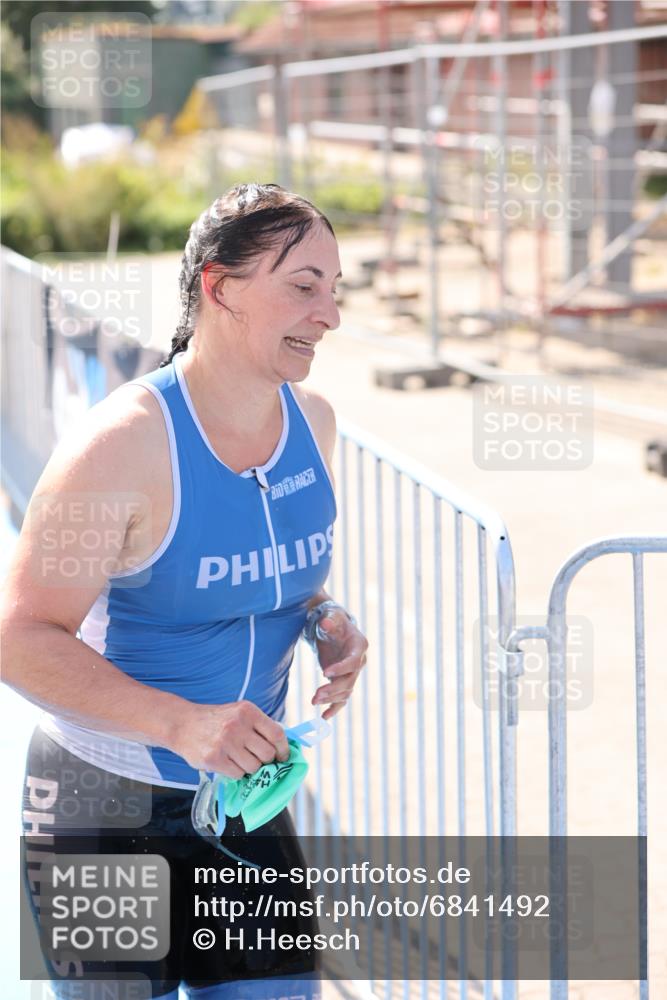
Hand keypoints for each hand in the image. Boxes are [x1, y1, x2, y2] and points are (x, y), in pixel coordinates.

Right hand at [171, 700, 289, 778]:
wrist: (183, 724)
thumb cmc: (216, 720)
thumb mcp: (239, 713)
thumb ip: (259, 726)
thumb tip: (282, 747)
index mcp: (248, 711)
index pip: (277, 734)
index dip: (283, 749)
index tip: (282, 756)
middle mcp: (237, 725)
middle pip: (267, 754)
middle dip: (265, 761)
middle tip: (258, 760)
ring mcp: (225, 742)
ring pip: (253, 767)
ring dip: (249, 768)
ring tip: (238, 759)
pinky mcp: (214, 759)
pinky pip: (238, 775)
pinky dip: (236, 773)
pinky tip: (228, 763)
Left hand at [311, 611, 368, 720]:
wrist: (331, 627)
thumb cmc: (332, 620)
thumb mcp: (331, 616)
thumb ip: (329, 620)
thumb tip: (326, 623)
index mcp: (359, 645)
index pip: (353, 662)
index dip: (341, 668)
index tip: (325, 673)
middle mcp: (359, 661)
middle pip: (349, 680)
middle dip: (333, 689)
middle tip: (316, 696)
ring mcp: (351, 673)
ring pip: (345, 691)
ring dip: (330, 699)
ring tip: (314, 701)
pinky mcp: (342, 680)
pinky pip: (342, 698)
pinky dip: (334, 708)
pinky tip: (324, 716)